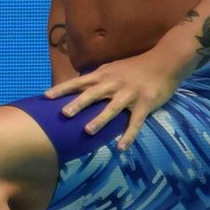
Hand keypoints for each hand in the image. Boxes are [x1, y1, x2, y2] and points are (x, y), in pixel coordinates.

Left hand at [43, 50, 179, 150]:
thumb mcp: (113, 68)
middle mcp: (114, 83)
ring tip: (88, 131)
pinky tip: (122, 148)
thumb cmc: (135, 67)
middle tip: (63, 114)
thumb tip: (77, 86)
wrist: (164, 61)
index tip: (46, 96)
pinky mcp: (145, 103)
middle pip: (93, 94)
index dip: (62, 89)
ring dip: (100, 119)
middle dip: (78, 103)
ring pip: (112, 108)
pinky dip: (129, 135)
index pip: (79, 81)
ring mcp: (129, 93)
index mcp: (104, 75)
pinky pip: (136, 121)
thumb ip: (97, 78)